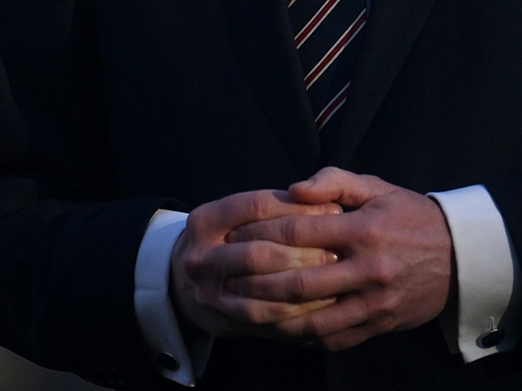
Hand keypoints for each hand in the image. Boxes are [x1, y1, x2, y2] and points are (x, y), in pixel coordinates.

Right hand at [169, 189, 343, 339]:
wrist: (185, 281)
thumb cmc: (229, 237)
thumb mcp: (239, 212)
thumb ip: (280, 202)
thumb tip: (326, 204)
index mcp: (206, 219)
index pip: (257, 207)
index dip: (299, 208)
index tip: (334, 211)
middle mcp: (200, 256)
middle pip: (257, 253)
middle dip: (302, 253)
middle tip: (337, 252)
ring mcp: (207, 292)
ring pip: (261, 289)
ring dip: (302, 285)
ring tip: (334, 278)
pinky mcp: (220, 319)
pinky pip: (263, 317)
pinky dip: (295, 311)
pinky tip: (321, 304)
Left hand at [225, 167, 453, 350]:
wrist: (461, 257)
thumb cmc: (411, 217)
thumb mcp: (378, 188)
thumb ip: (334, 181)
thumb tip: (293, 188)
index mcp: (363, 229)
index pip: (300, 231)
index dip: (262, 232)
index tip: (236, 235)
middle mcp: (367, 268)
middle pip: (298, 281)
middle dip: (256, 282)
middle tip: (227, 279)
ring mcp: (373, 301)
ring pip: (312, 318)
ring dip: (273, 317)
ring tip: (243, 310)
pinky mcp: (379, 325)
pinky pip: (333, 338)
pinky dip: (303, 338)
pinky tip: (279, 330)